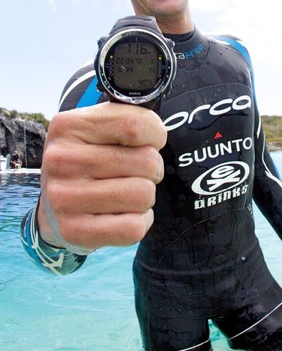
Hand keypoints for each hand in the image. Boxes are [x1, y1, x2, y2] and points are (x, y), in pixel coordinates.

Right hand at [37, 102, 166, 252]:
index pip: (135, 125)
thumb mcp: (97, 130)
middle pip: (146, 162)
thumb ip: (127, 120)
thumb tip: (157, 128)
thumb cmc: (87, 163)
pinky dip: (140, 221)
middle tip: (134, 173)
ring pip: (144, 195)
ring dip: (145, 197)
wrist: (54, 208)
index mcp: (68, 127)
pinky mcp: (74, 231)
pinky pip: (134, 227)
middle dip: (152, 169)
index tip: (151, 141)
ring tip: (126, 194)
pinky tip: (123, 214)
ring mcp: (64, 198)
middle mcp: (61, 160)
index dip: (156, 134)